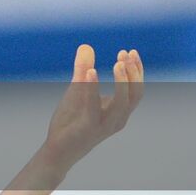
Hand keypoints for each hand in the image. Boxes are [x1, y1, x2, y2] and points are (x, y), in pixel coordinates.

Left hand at [41, 44, 143, 172]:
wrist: (59, 148)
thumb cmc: (72, 120)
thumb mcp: (78, 90)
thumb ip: (83, 69)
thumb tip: (86, 46)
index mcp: (119, 111)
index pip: (136, 90)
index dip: (137, 71)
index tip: (131, 51)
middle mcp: (117, 119)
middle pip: (134, 95)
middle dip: (133, 73)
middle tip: (125, 53)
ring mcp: (104, 124)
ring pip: (122, 103)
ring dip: (122, 82)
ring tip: (117, 62)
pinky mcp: (88, 126)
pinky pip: (93, 106)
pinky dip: (93, 88)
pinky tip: (90, 72)